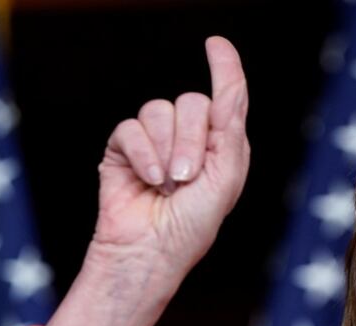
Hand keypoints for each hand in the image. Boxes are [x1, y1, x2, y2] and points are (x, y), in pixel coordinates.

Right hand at [90, 36, 249, 281]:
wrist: (150, 251)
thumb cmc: (193, 225)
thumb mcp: (224, 178)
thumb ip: (229, 129)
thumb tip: (232, 87)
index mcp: (223, 146)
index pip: (226, 97)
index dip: (225, 68)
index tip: (216, 45)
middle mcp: (191, 139)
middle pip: (191, 102)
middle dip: (190, 140)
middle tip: (186, 177)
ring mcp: (156, 142)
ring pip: (159, 111)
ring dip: (164, 151)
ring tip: (166, 185)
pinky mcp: (124, 148)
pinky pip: (131, 127)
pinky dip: (141, 154)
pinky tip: (147, 180)